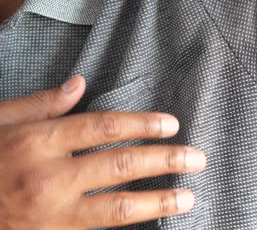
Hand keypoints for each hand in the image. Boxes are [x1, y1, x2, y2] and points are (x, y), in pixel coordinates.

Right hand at [0, 75, 206, 228]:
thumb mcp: (0, 123)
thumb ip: (40, 104)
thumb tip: (79, 83)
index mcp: (36, 141)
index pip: (102, 127)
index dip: (142, 124)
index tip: (171, 124)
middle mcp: (48, 177)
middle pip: (120, 165)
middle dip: (164, 161)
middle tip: (196, 158)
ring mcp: (52, 214)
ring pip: (117, 207)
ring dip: (158, 201)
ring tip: (188, 196)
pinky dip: (130, 225)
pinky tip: (152, 219)